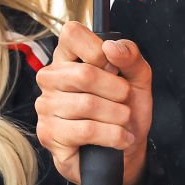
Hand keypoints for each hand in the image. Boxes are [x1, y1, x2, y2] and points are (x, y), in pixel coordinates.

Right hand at [34, 22, 152, 184]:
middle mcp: (51, 78)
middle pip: (84, 74)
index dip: (99, 50)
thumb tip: (111, 47)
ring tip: (123, 121)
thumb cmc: (126, 109)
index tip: (114, 67)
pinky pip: (86, 130)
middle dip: (117, 90)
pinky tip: (120, 138)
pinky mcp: (49, 134)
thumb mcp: (138, 78)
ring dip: (118, 115)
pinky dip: (113, 135)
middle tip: (125, 100)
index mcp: (68, 57)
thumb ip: (131, 56)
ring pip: (87, 104)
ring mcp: (46, 106)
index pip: (72, 34)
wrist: (125, 150)